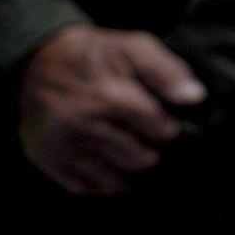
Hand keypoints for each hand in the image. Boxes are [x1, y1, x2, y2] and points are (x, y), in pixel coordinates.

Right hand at [18, 25, 205, 195]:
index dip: (169, 129)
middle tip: (151, 139)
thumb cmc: (97, 55)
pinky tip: (113, 160)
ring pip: (115, 180)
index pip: (157, 130)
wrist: (39, 63)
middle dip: (153, 151)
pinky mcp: (48, 162)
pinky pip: (88, 187)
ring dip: (132, 169)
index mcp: (105, 96)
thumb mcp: (134, 47)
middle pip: (139, 159)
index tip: (168, 124)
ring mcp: (60, 147)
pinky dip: (106, 180)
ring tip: (136, 151)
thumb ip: (167, 71)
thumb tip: (195, 98)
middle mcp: (79, 126)